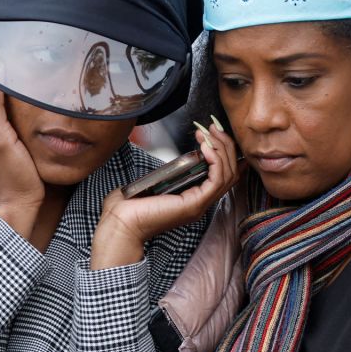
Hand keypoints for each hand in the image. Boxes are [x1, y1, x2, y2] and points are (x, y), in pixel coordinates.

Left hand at [91, 120, 239, 269]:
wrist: (120, 223)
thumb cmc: (128, 206)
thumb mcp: (153, 182)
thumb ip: (166, 171)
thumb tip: (172, 157)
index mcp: (192, 198)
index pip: (222, 176)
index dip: (224, 153)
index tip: (213, 134)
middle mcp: (200, 202)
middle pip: (230, 173)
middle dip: (225, 146)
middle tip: (213, 128)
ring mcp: (200, 204)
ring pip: (227, 175)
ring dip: (221, 149)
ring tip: (209, 134)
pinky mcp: (195, 203)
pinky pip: (217, 179)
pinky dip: (215, 160)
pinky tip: (206, 148)